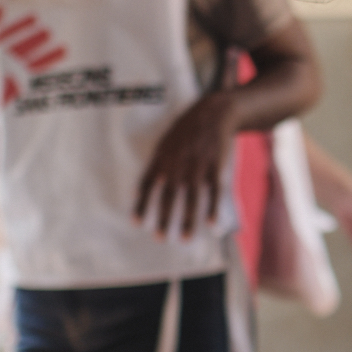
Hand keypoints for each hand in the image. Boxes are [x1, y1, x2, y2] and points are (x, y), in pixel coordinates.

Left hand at [137, 94, 238, 238]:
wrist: (214, 113)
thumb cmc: (187, 130)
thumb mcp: (165, 141)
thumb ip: (154, 165)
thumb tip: (137, 191)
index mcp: (162, 156)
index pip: (148, 183)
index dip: (142, 203)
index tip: (136, 223)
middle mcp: (178, 162)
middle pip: (169, 194)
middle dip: (164, 217)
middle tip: (160, 238)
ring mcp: (198, 165)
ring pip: (192, 197)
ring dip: (188, 220)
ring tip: (186, 239)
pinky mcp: (215, 167)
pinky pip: (214, 191)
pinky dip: (213, 208)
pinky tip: (211, 224)